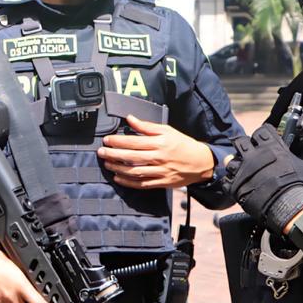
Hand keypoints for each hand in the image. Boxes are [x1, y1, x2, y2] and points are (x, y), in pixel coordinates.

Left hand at [96, 114, 215, 188]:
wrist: (201, 162)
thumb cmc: (183, 144)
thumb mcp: (168, 130)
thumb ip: (147, 126)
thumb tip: (130, 119)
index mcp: (160, 143)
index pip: (135, 142)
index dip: (118, 141)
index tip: (107, 140)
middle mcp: (159, 158)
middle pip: (132, 157)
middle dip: (114, 154)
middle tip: (101, 152)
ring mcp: (161, 172)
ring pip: (135, 172)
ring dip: (118, 168)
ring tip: (107, 164)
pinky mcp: (162, 183)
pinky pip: (142, 184)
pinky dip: (129, 182)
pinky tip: (118, 178)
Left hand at [225, 124, 302, 231]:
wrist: (289, 206)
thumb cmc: (300, 186)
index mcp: (271, 146)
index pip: (262, 131)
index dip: (263, 135)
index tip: (265, 141)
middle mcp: (254, 155)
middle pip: (240, 141)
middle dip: (244, 146)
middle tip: (250, 154)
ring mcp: (243, 170)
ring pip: (231, 160)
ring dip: (237, 165)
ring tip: (244, 172)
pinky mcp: (235, 186)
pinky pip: (226, 180)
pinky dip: (231, 183)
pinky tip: (239, 186)